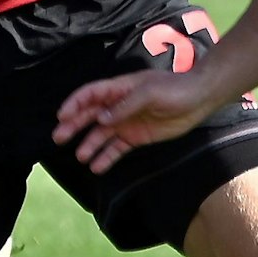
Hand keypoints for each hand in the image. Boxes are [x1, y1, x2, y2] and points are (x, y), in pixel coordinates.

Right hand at [52, 71, 212, 173]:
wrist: (198, 100)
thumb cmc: (174, 89)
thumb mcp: (150, 92)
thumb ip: (125, 105)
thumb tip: (102, 119)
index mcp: (119, 89)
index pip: (90, 95)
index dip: (74, 104)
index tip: (62, 116)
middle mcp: (118, 106)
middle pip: (91, 116)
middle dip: (74, 126)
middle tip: (58, 138)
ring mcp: (126, 122)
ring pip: (101, 135)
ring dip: (89, 144)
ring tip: (80, 157)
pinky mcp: (136, 137)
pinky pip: (117, 148)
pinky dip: (106, 157)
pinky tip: (96, 167)